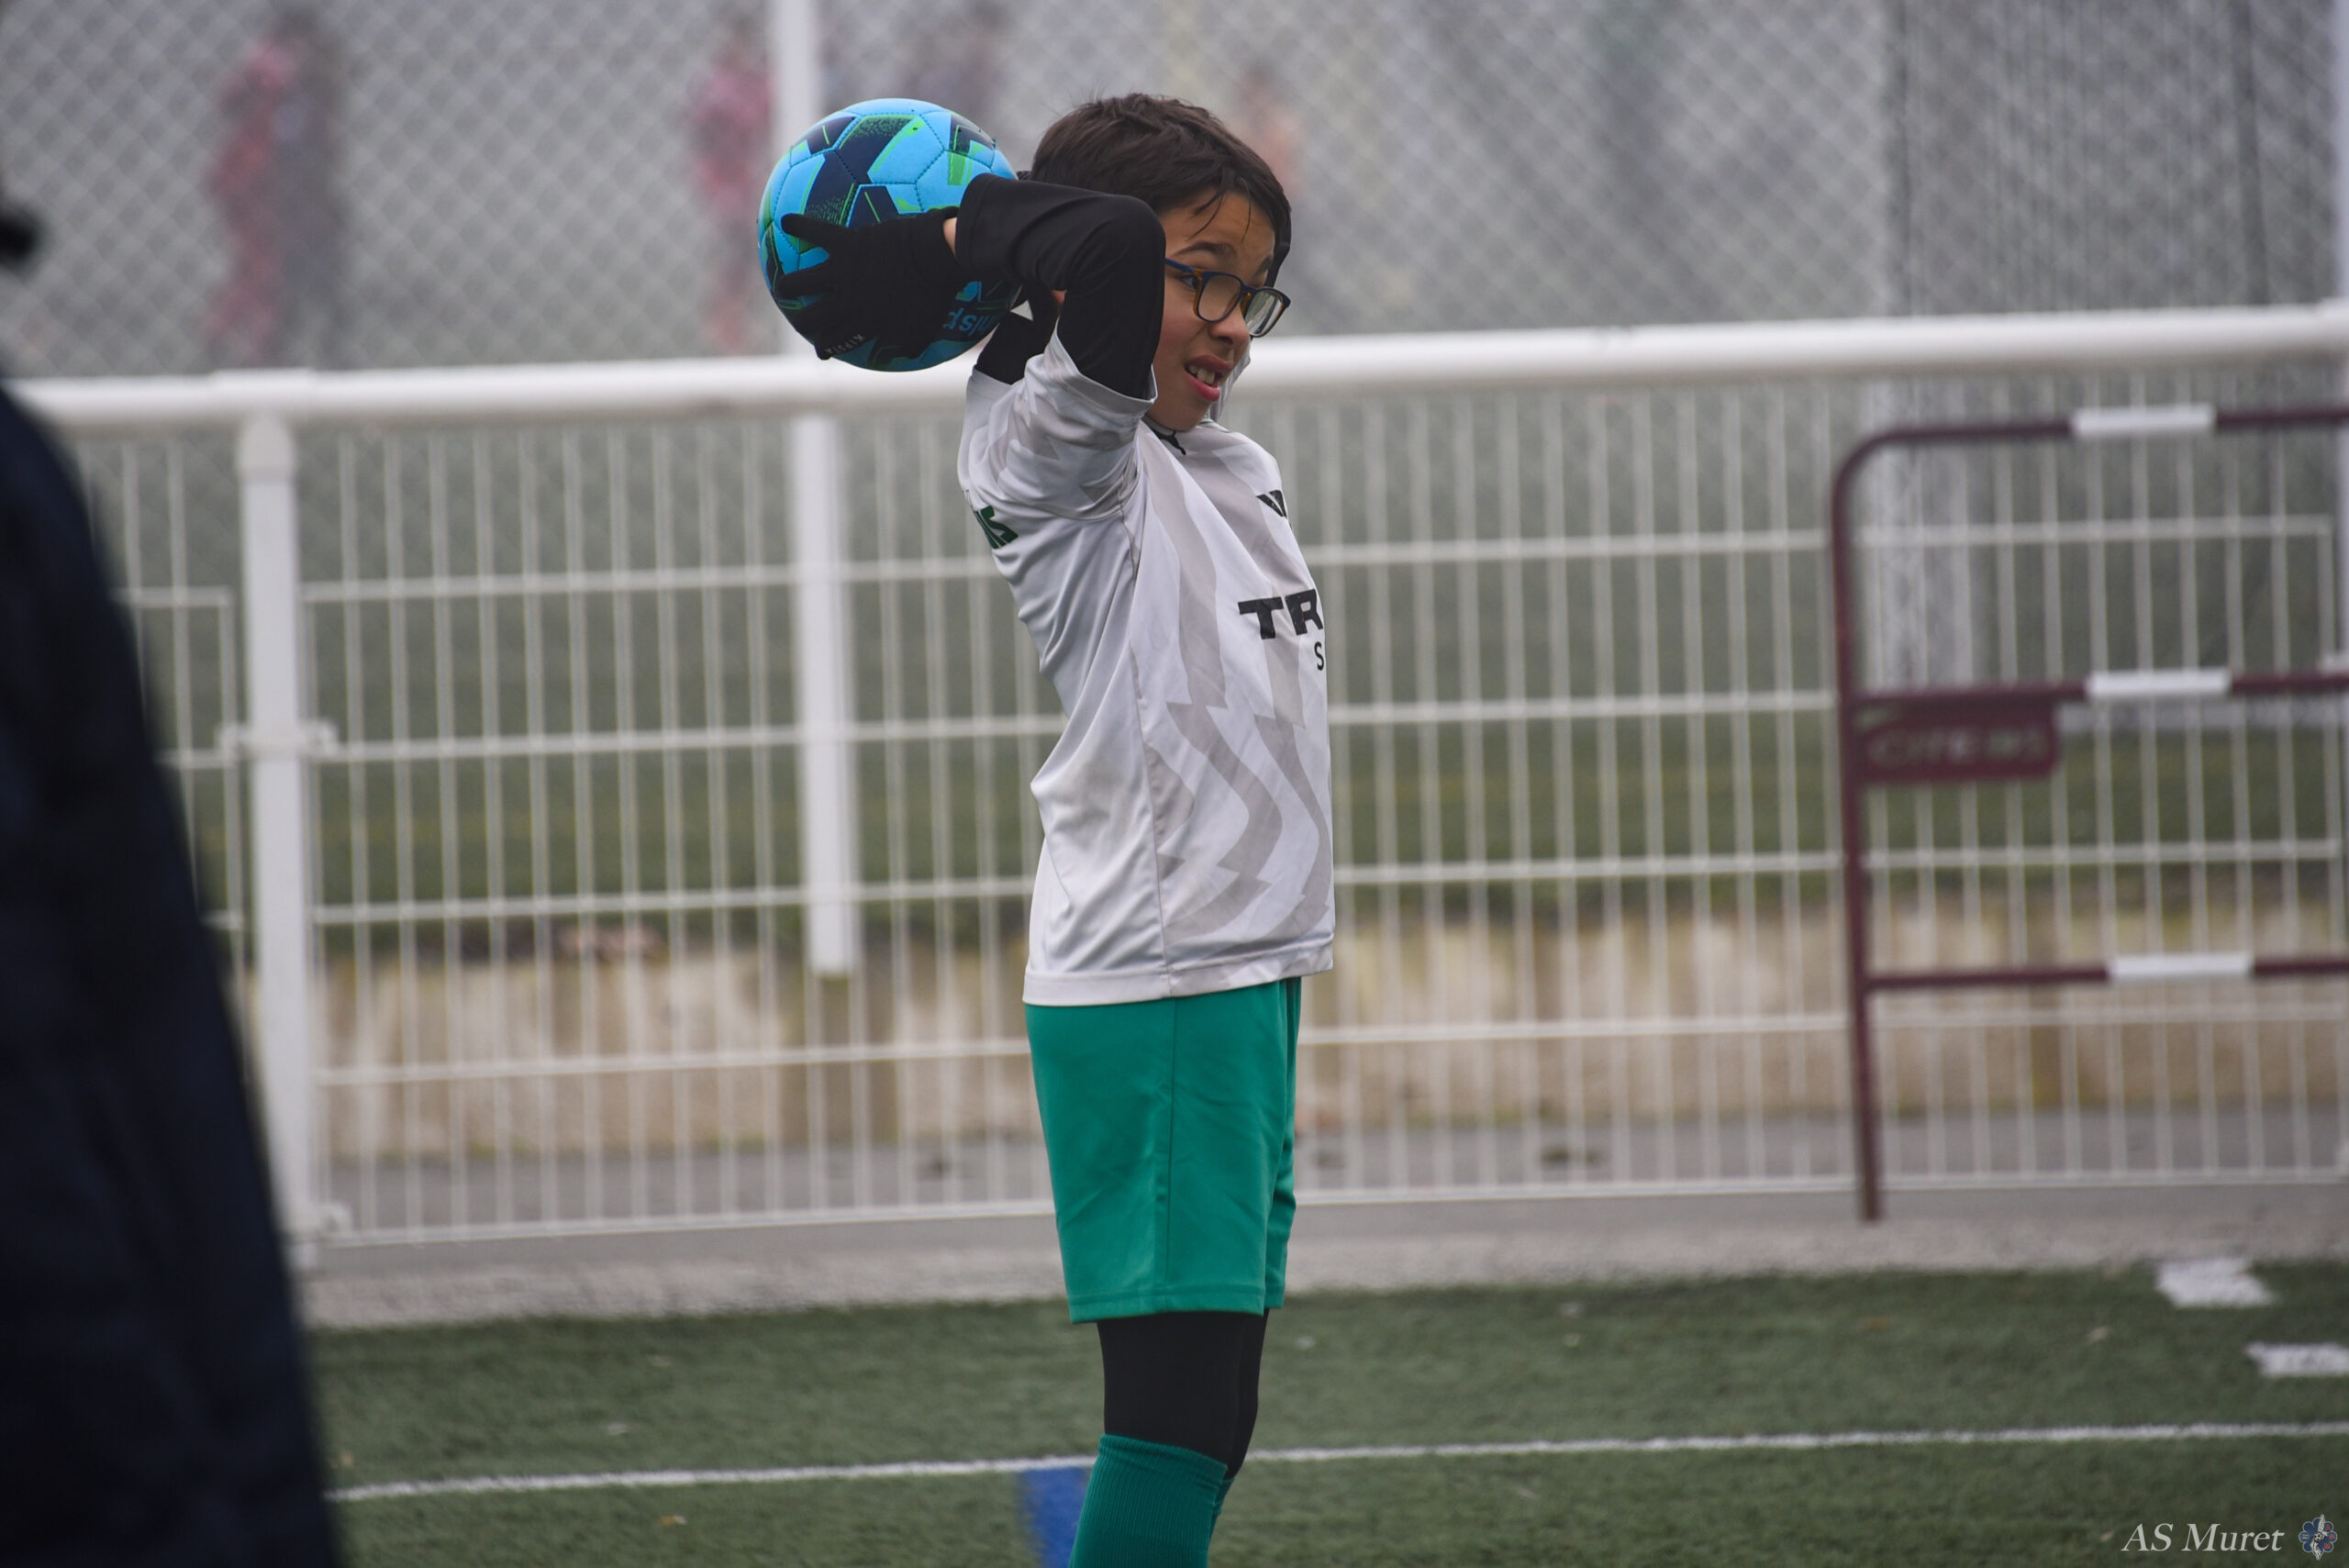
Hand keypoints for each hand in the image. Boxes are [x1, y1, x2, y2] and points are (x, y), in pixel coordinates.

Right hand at [771, 208, 964, 360]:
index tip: (823, 349)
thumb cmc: (935, 294)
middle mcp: (847, 300)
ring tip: (782, 286)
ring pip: (801, 283)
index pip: (836, 340)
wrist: (936, 258)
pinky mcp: (846, 244)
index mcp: (865, 321)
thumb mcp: (924, 328)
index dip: (826, 347)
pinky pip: (815, 232)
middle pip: (811, 317)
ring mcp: (843, 272)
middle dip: (801, 321)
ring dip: (788, 286)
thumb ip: (911, 343)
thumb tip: (908, 355)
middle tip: (797, 317)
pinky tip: (785, 221)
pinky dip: (799, 225)